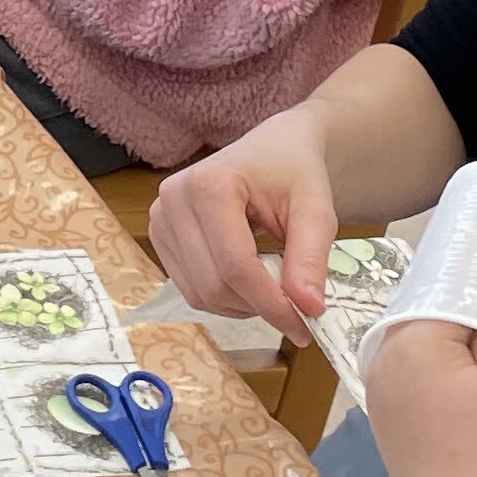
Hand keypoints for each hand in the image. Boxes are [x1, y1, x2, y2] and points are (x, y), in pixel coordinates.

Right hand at [155, 114, 337, 346]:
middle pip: (213, 284)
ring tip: (272, 286)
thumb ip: (310, 258)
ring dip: (241, 306)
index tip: (304, 327)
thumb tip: (309, 310)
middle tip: (296, 309)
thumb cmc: (293, 172)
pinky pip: (190, 288)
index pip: (235, 266)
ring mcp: (160, 218)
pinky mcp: (160, 236)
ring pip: (199, 293)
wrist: (273, 149)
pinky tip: (248, 279)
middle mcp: (173, 200)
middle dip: (258, 306)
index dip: (271, 304)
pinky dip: (224, 297)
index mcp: (209, 185)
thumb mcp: (316, 210)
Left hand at [361, 313, 476, 476]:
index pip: (449, 294)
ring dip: (455, 357)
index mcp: (407, 342)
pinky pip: (415, 381)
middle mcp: (379, 361)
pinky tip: (470, 406)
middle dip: (467, 330)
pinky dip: (442, 382)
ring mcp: (377, 394)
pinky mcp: (385, 423)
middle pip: (429, 320)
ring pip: (422, 351)